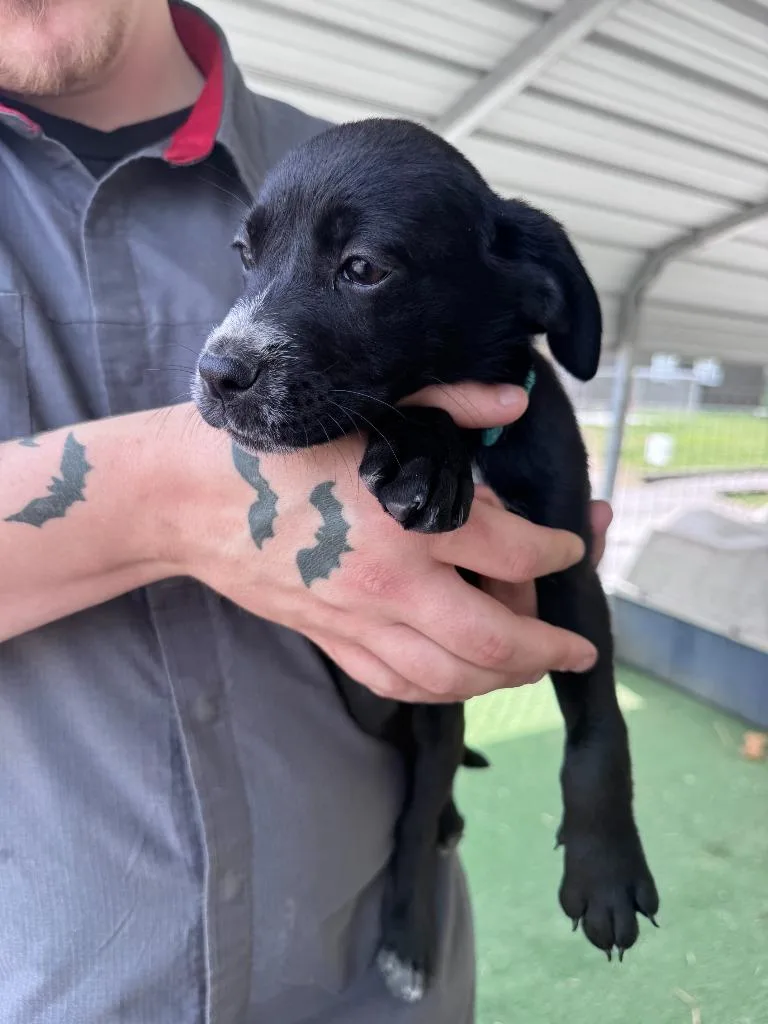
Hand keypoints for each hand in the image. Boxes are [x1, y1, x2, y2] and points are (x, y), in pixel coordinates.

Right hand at [171, 384, 597, 702]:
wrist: (190, 499)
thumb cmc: (275, 449)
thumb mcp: (366, 411)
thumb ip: (448, 407)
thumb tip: (513, 404)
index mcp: (409, 514)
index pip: (515, 548)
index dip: (559, 550)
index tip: (572, 547)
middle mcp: (393, 579)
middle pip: (494, 637)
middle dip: (548, 646)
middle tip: (579, 648)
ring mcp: (360, 620)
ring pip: (452, 674)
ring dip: (504, 676)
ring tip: (533, 666)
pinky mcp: (332, 641)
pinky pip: (400, 684)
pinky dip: (442, 689)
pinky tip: (462, 678)